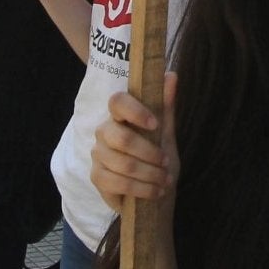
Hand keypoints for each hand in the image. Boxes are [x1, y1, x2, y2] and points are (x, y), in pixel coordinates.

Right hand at [90, 75, 178, 212]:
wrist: (152, 193)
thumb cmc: (157, 159)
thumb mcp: (166, 134)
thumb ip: (166, 107)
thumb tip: (171, 74)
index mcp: (119, 116)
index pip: (117, 101)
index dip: (135, 111)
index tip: (155, 125)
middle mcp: (104, 132)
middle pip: (121, 138)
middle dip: (150, 153)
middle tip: (167, 162)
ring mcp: (98, 155)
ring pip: (124, 164)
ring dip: (150, 174)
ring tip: (165, 180)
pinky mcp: (97, 178)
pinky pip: (118, 183)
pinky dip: (142, 189)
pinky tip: (155, 191)